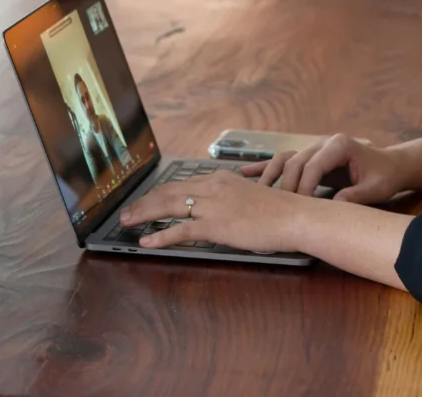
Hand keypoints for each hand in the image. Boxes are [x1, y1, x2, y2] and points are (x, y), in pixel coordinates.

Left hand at [119, 169, 308, 251]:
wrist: (294, 216)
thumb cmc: (278, 210)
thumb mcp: (250, 197)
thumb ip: (229, 199)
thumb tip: (215, 210)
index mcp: (222, 179)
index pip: (182, 184)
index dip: (159, 193)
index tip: (146, 201)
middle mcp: (214, 186)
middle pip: (169, 191)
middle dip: (144, 202)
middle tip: (126, 213)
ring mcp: (214, 205)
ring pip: (169, 206)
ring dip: (144, 214)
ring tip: (127, 223)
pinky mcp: (216, 225)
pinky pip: (181, 230)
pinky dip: (161, 236)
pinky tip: (147, 242)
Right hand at [241, 133, 407, 204]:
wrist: (390, 165)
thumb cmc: (384, 176)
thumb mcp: (375, 188)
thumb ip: (356, 195)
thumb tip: (334, 206)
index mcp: (340, 145)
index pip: (313, 165)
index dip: (303, 188)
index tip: (300, 209)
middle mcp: (323, 142)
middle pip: (295, 162)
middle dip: (286, 186)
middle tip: (280, 210)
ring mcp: (315, 148)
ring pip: (285, 159)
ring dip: (270, 176)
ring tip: (256, 194)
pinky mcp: (310, 157)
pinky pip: (284, 160)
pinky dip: (266, 167)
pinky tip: (245, 173)